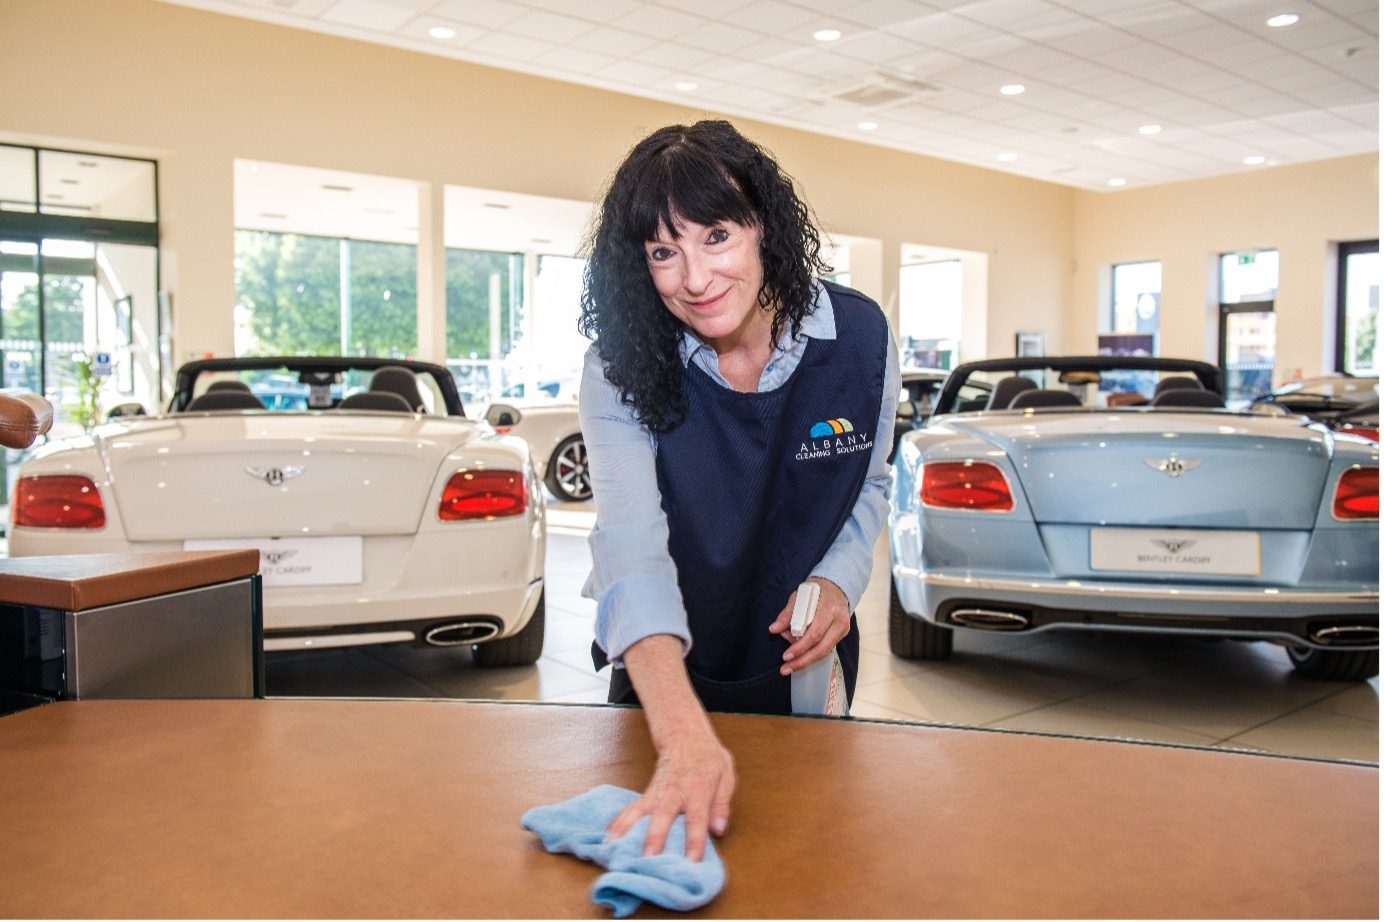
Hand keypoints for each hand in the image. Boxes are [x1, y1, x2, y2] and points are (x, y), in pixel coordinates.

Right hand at [612, 635, 736, 861]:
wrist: (684, 734)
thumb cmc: (708, 759)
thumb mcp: (726, 775)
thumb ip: (722, 804)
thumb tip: (719, 829)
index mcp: (699, 788)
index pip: (697, 816)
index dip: (695, 839)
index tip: (691, 861)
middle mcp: (675, 790)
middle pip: (664, 815)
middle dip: (655, 836)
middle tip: (648, 857)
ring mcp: (657, 791)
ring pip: (641, 811)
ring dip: (628, 829)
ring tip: (615, 846)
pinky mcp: (647, 792)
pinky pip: (631, 808)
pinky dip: (619, 822)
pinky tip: (609, 836)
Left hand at [768, 577, 850, 675]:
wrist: (836, 586)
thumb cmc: (815, 591)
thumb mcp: (798, 597)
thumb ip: (787, 614)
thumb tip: (774, 629)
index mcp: (828, 609)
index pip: (814, 633)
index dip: (800, 647)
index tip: (786, 656)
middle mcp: (839, 621)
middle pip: (821, 647)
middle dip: (803, 660)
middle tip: (786, 668)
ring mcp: (842, 629)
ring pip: (825, 651)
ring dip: (807, 660)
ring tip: (790, 666)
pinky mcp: (842, 634)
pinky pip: (827, 648)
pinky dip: (812, 654)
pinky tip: (800, 657)